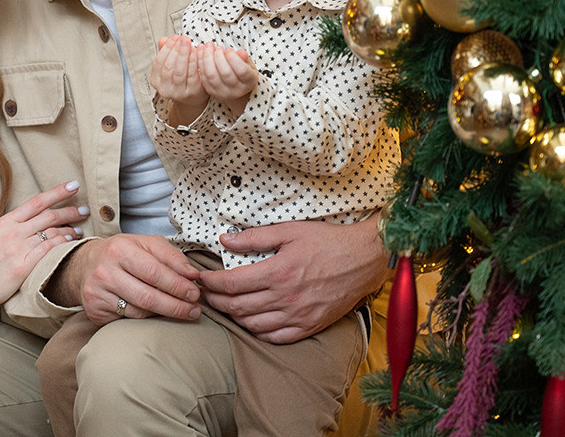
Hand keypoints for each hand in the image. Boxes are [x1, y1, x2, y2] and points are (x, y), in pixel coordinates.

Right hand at [0, 181, 86, 308]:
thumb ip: (8, 227)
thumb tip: (24, 221)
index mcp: (5, 221)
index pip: (36, 201)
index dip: (57, 192)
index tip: (73, 186)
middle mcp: (13, 231)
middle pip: (49, 215)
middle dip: (70, 210)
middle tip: (84, 209)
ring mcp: (18, 248)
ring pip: (51, 232)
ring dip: (69, 229)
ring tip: (79, 229)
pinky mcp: (23, 266)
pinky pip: (48, 250)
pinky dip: (61, 243)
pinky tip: (70, 242)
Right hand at [48, 234, 201, 325]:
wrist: (85, 265)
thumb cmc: (122, 253)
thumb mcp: (145, 244)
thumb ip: (171, 256)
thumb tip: (192, 274)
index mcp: (120, 249)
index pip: (155, 272)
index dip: (178, 285)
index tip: (195, 293)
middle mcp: (105, 271)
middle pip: (148, 296)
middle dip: (176, 305)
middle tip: (195, 309)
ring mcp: (98, 293)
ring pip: (139, 311)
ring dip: (164, 314)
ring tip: (182, 311)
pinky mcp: (95, 311)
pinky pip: (128, 320)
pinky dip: (146, 318)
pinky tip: (156, 313)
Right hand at [151, 35, 206, 125]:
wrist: (194, 95)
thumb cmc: (182, 77)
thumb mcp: (172, 64)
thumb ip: (167, 51)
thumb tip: (163, 40)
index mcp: (156, 81)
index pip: (158, 62)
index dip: (167, 48)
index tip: (174, 37)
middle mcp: (164, 89)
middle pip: (168, 67)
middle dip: (176, 50)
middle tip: (184, 38)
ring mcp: (178, 93)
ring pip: (179, 72)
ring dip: (185, 55)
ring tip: (190, 44)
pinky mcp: (192, 93)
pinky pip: (192, 76)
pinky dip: (194, 63)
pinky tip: (197, 53)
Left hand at [197, 43, 256, 117]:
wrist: (234, 88)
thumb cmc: (241, 71)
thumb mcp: (247, 64)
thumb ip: (244, 58)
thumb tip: (240, 52)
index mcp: (249, 82)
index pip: (242, 71)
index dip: (233, 58)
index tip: (228, 49)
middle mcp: (236, 91)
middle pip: (225, 73)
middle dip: (219, 56)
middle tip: (218, 47)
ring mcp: (222, 93)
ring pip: (211, 75)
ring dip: (207, 58)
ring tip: (208, 46)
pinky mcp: (211, 91)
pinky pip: (203, 77)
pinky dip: (200, 62)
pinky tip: (201, 51)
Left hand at [198, 218, 386, 343]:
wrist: (364, 258)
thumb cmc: (327, 241)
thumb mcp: (289, 230)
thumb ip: (254, 237)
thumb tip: (225, 239)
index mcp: (278, 272)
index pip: (231, 284)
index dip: (211, 283)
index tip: (202, 279)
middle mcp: (286, 298)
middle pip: (238, 307)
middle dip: (215, 302)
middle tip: (205, 295)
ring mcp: (298, 315)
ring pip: (253, 325)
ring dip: (234, 318)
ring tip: (225, 306)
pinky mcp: (310, 326)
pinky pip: (276, 337)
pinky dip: (258, 332)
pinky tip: (251, 322)